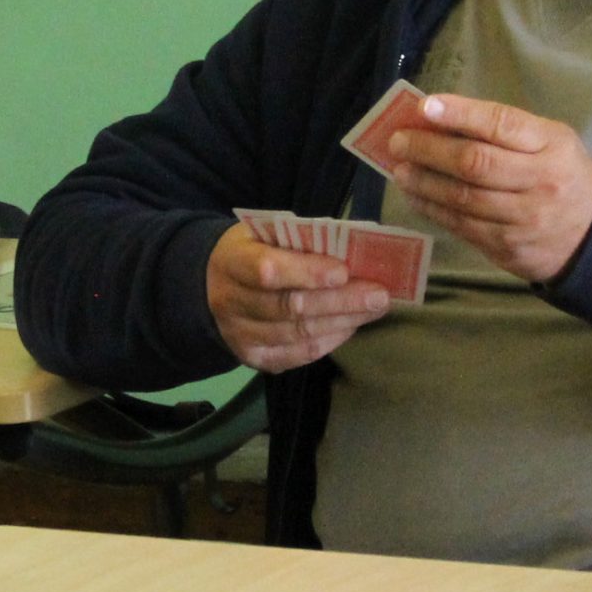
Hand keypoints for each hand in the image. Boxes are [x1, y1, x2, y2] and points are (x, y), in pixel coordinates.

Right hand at [204, 222, 390, 372]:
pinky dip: (329, 341)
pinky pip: (298, 355)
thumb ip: (300, 240)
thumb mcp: (265, 233)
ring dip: (343, 322)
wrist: (212, 285)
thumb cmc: (252, 251)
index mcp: (232, 262)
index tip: (343, 271)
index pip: (267, 271)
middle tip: (379, 295)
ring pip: (298, 334)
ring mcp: (240, 336)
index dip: (306, 272)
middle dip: (340, 301)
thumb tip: (354, 249)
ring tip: (375, 309)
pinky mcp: (254, 358)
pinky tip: (351, 326)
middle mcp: (230, 303)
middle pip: (290, 308)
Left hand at [379, 94, 591, 283]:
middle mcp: (540, 181)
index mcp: (552, 145)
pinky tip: (415, 195)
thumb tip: (442, 119)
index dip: (461, 114)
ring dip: (424, 182)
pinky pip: (461, 225)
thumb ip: (504, 130)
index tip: (426, 106)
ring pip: (463, 199)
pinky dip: (432, 209)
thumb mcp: (550, 142)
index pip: (502, 124)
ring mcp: (523, 219)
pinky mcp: (507, 246)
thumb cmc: (561, 174)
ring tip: (399, 169)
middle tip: (398, 142)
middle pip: (475, 163)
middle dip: (429, 150)